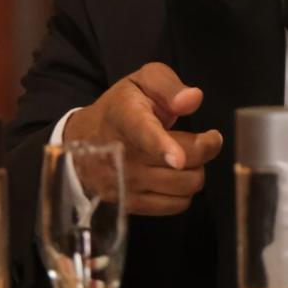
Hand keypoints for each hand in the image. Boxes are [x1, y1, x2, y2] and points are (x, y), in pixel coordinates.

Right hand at [64, 62, 222, 215]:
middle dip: (204, 150)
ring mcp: (124, 183)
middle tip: (200, 140)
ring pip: (185, 187)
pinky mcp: (128, 204)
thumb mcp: (142, 82)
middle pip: (182, 165)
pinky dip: (184, 192)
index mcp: (126, 117)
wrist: (83, 139)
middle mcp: (123, 155)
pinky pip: (176, 206)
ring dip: (195, 171)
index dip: (162, 146)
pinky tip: (174, 175)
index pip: (144, 134)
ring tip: (185, 157)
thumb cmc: (121, 106)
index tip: (177, 159)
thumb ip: (169, 86)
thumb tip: (192, 99)